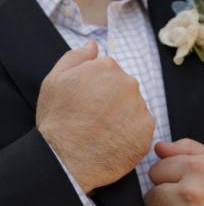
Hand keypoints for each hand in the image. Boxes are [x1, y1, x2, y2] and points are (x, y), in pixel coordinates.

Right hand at [36, 41, 154, 193]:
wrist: (64, 160)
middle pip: (125, 90)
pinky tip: (112, 143)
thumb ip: (76, 57)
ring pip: (134, 110)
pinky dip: (129, 136)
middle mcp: (130, 84)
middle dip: (112, 102)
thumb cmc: (57, 120)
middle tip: (93, 120)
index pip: (110, 73)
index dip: (96, 89)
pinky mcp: (147, 134)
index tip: (86, 104)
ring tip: (102, 133)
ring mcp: (141, 109)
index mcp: (109, 68)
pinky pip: (140, 131)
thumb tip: (93, 45)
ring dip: (123, 118)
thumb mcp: (55, 80)